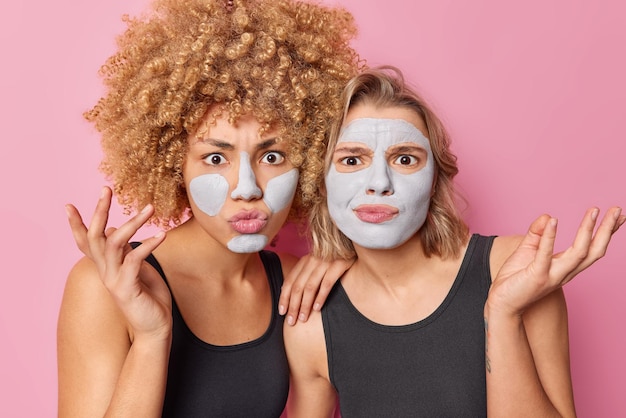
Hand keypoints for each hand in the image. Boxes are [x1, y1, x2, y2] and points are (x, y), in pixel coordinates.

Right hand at [65, 186, 171, 339]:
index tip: (68, 205)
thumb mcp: (137, 270)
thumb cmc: (149, 298)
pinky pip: (135, 260)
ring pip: (114, 244)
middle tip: (105, 189)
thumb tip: (114, 231)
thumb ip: (126, 252)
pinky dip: (148, 245)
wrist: (155, 329)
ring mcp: (114, 280)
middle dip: (99, 211)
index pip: (86, 243)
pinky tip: (162, 235)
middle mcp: (106, 272)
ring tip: (150, 208)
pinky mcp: (127, 288)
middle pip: (95, 237)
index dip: (76, 225)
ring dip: (133, 223)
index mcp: (107, 267)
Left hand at [279, 254, 353, 324]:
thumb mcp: (316, 262)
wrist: (354, 243)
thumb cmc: (335, 256)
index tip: (281, 312)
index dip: (284, 297)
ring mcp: (325, 262)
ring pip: (310, 287)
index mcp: (305, 260)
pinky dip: (320, 297)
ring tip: (303, 318)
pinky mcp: (339, 264)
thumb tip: (287, 291)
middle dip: (293, 306)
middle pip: (297, 286)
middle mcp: (312, 260)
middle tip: (291, 321)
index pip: (289, 281)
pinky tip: (317, 308)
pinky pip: (326, 284)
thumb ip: (304, 274)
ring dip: (305, 305)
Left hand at [488, 207, 624, 315]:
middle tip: (616, 210)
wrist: (502, 303)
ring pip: (579, 253)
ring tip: (593, 211)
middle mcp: (565, 272)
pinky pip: (545, 254)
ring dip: (587, 231)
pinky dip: (550, 237)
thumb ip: (538, 233)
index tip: (619, 215)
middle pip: (594, 251)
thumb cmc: (515, 278)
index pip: (592, 248)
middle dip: (607, 231)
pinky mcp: (536, 276)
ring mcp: (552, 275)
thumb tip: (548, 215)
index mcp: (566, 266)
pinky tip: (553, 221)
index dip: (607, 233)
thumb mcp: (528, 250)